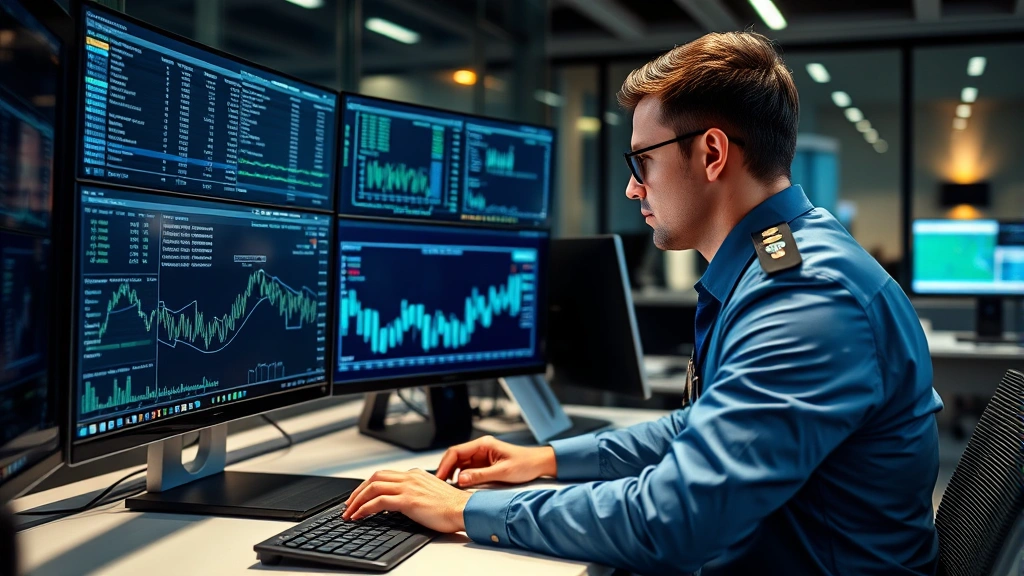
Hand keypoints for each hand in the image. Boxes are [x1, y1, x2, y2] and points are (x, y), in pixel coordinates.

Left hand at [342, 469, 471, 532]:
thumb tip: (402, 502)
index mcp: (416, 474)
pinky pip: (378, 501)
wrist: (464, 510)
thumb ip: (416, 492)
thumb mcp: (431, 494)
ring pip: (373, 487)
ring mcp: (408, 487)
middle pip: (375, 477)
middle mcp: (410, 477)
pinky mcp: (408, 500)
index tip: (360, 497)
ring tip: (350, 512)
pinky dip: (364, 508)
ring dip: (357, 500)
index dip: (368, 485)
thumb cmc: (452, 507)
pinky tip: (359, 516)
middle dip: (358, 491)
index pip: (385, 475)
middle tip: (349, 504)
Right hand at [434, 435, 555, 487]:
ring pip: (460, 464)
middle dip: (446, 470)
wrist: (539, 464)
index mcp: (483, 445)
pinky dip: (461, 477)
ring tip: (447, 488)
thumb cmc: (525, 464)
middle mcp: (480, 448)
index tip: (439, 477)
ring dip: (453, 474)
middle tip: (439, 485)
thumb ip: (481, 476)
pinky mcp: (484, 464)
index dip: (445, 465)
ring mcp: (482, 456)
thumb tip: (461, 480)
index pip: (456, 452)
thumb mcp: (502, 472)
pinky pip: (468, 470)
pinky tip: (459, 486)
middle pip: (455, 458)